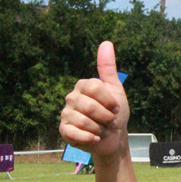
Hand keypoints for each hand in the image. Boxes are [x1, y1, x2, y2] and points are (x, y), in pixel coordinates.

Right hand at [59, 41, 128, 159]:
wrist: (113, 138)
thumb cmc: (115, 113)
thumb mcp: (116, 90)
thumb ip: (108, 68)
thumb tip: (106, 43)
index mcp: (83, 86)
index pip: (94, 87)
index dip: (109, 101)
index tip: (116, 108)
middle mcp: (72, 98)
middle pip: (89, 106)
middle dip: (106, 117)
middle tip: (110, 121)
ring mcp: (66, 114)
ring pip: (84, 121)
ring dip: (100, 129)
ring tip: (103, 129)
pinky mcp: (64, 130)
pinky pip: (74, 133)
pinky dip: (89, 138)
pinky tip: (94, 138)